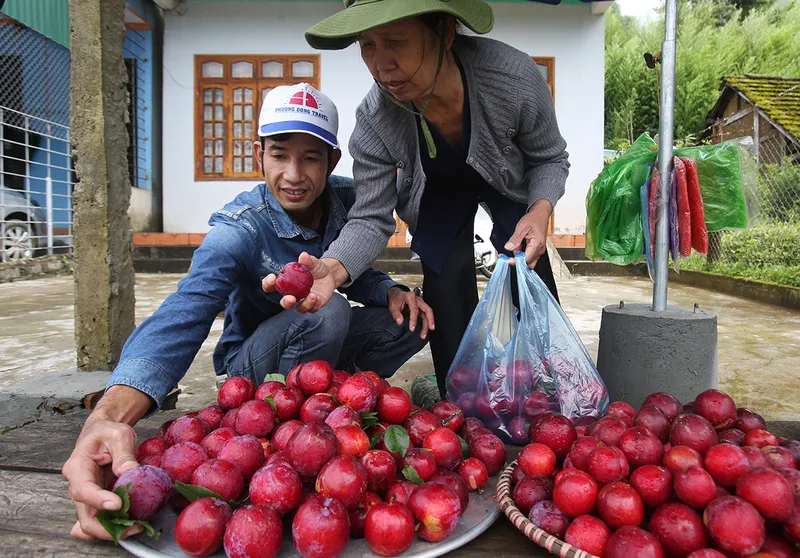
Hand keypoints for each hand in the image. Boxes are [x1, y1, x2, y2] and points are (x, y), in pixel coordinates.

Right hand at [63, 416, 140, 540]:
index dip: (99, 500)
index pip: (84, 489)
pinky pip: (101, 519)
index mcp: (78, 467)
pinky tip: (129, 526)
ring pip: (92, 522)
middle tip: (133, 526)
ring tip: (136, 527)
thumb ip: (123, 453)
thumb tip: (130, 471)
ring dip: (112, 529)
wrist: (102, 431)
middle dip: (106, 527)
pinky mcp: (97, 500)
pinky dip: (113, 526)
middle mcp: (77, 485)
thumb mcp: (118, 435)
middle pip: (85, 516)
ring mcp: (87, 496)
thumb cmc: (107, 431)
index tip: (118, 505)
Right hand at [262, 252, 348, 313]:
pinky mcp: (314, 304)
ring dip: (304, 304)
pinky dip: (314, 304)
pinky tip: (317, 297)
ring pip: (299, 308)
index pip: (271, 286)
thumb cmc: (316, 268)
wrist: (329, 274)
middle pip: (284, 302)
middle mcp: (293, 294)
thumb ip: (307, 260)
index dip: (268, 283)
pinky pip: (312, 308)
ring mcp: (303, 300)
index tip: (272, 278)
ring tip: (311, 295)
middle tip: (290, 298)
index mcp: (286, 282)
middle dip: (286, 302)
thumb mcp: (312, 262)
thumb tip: (303, 256)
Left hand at [387, 287, 434, 339]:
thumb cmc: (395, 299)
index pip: (414, 309)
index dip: (414, 320)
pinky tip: (425, 329)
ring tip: (424, 334)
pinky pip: (426, 315)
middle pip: (427, 310)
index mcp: (410, 297)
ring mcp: (421, 303)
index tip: (412, 328)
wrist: (396, 295)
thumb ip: (396, 314)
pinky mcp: (421, 307)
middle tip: (429, 329)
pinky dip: (427, 322)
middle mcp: (418, 300)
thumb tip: (400, 321)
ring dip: (428, 324)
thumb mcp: (393, 306)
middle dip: (429, 320)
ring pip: (428, 313)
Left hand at [504, 200, 551, 268]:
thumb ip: (515, 239)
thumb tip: (508, 247)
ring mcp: (539, 250)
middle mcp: (539, 250)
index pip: (525, 260)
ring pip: (528, 261)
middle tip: (507, 256)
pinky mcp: (537, 250)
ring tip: (513, 247)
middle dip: (516, 261)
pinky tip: (517, 247)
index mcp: (537, 244)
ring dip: (519, 257)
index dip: (515, 261)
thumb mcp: (522, 227)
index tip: (506, 259)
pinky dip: (522, 254)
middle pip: (527, 263)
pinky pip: (529, 256)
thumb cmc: (534, 219)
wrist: (541, 214)